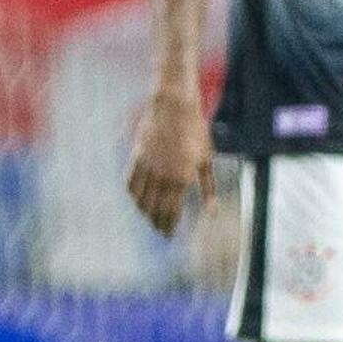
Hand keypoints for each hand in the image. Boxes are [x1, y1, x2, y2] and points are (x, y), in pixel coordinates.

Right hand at [125, 85, 211, 236]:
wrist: (174, 106)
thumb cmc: (196, 131)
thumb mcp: (206, 159)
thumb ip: (208, 187)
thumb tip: (211, 211)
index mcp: (183, 176)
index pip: (172, 210)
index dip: (169, 225)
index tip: (169, 235)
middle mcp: (164, 174)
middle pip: (156, 208)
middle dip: (157, 223)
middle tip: (159, 231)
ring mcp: (149, 165)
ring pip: (141, 198)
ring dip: (144, 212)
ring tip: (149, 218)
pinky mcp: (137, 156)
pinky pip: (131, 182)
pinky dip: (133, 195)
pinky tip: (137, 200)